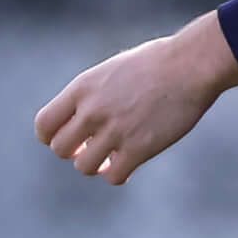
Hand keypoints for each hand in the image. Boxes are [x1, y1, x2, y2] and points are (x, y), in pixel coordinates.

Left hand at [35, 14, 237, 186]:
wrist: (193, 64)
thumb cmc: (160, 61)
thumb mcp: (115, 69)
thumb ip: (95, 92)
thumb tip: (88, 114)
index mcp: (83, 88)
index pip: (45, 124)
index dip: (51, 137)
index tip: (70, 138)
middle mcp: (93, 110)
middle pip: (60, 149)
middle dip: (75, 151)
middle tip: (92, 148)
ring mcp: (115, 130)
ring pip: (84, 166)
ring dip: (96, 165)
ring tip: (113, 157)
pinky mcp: (139, 147)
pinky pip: (114, 176)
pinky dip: (118, 174)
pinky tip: (129, 165)